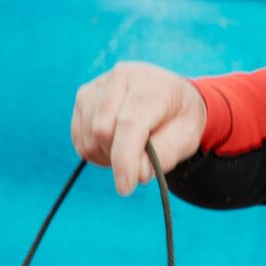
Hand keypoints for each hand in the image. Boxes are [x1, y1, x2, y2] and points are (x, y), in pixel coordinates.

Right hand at [70, 61, 206, 195]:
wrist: (169, 96)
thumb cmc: (178, 118)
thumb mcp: (187, 137)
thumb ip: (164, 155)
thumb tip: (137, 173)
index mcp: (152, 85)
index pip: (130, 123)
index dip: (125, 158)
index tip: (125, 188)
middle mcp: (121, 77)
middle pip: (103, 131)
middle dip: (118, 158)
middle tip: (139, 163)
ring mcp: (98, 85)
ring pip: (88, 136)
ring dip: (106, 156)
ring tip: (129, 150)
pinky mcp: (84, 96)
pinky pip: (79, 137)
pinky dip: (94, 151)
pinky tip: (113, 145)